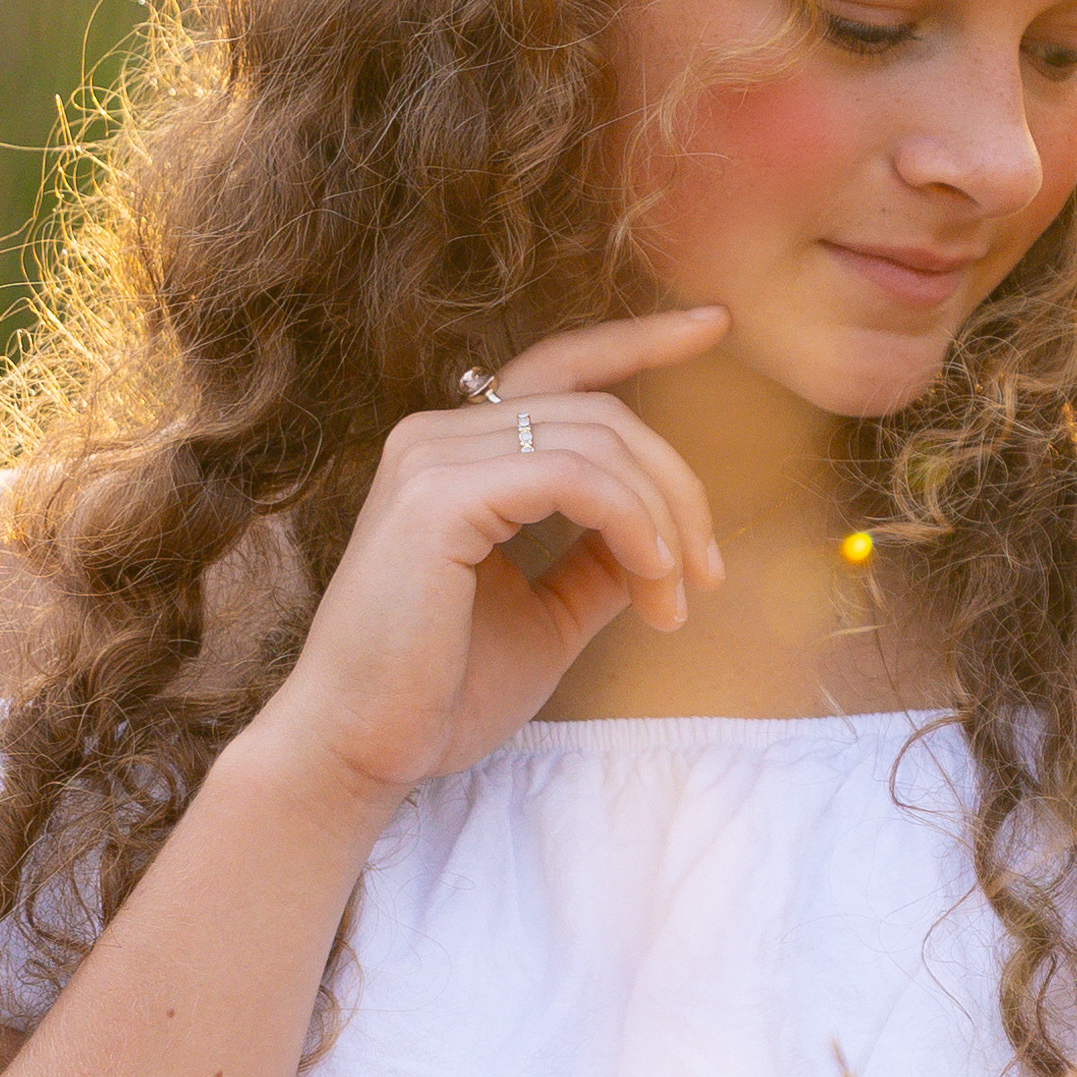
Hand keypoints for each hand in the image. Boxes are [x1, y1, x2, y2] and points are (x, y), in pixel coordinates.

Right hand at [238, 308, 731, 806]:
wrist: (360, 751)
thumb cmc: (440, 692)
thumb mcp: (549, 616)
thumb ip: (599, 564)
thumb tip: (665, 536)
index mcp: (458, 453)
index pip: (562, 367)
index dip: (640, 340)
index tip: (716, 325)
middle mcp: (438, 437)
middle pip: (602, 411)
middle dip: (678, 485)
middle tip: (709, 574)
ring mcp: (432, 459)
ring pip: (599, 440)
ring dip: (663, 521)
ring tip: (673, 599)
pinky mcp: (439, 498)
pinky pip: (575, 477)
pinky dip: (633, 522)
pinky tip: (651, 578)